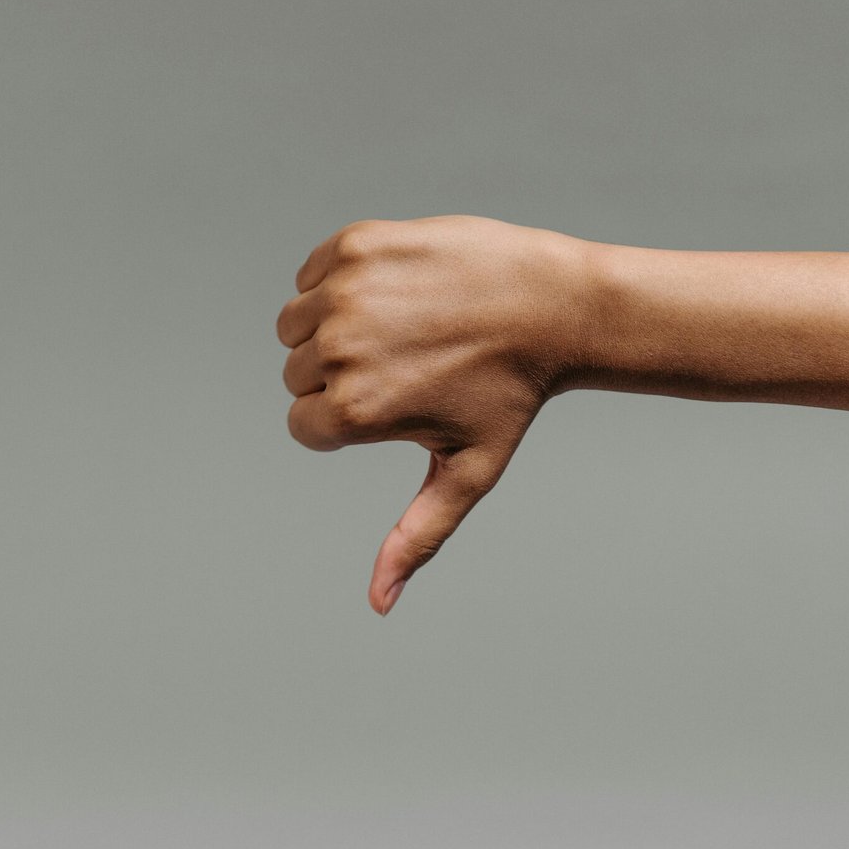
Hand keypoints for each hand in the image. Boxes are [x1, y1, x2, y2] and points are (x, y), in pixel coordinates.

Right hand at [277, 215, 595, 614]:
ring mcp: (345, 293)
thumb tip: (380, 604)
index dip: (350, 422)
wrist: (554, 305)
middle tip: (412, 365)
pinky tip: (399, 291)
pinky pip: (312, 273)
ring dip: (331, 329)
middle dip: (342, 376)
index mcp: (354, 412)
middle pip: (297, 375)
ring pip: (294, 324)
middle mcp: (340, 350)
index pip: (304, 425)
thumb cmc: (511, 395)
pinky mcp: (354, 244)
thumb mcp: (466, 472)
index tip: (404, 405)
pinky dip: (339, 281)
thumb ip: (416, 535)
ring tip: (401, 328)